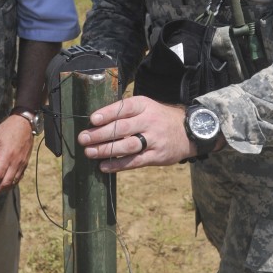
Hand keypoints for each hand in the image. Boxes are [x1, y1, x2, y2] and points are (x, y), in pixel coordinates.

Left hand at [0, 114, 34, 197]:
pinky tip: (4, 186)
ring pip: (12, 182)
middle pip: (5, 183)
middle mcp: (15, 162)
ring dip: (2, 190)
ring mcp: (22, 164)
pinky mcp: (25, 164)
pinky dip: (10, 185)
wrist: (25, 123)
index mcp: (6, 155)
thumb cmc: (7, 129)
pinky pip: (18, 178)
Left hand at [77, 96, 197, 171]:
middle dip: (101, 134)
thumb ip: (125, 112)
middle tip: (83, 139)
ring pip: (127, 146)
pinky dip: (118, 165)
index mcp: (144, 105)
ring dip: (106, 150)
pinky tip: (104, 166)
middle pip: (122, 128)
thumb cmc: (158, 118)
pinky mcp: (156, 156)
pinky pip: (135, 162)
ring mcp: (154, 139)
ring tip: (89, 152)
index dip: (108, 114)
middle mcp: (149, 121)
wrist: (188, 131)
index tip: (92, 119)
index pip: (124, 108)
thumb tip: (95, 122)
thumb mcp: (146, 107)